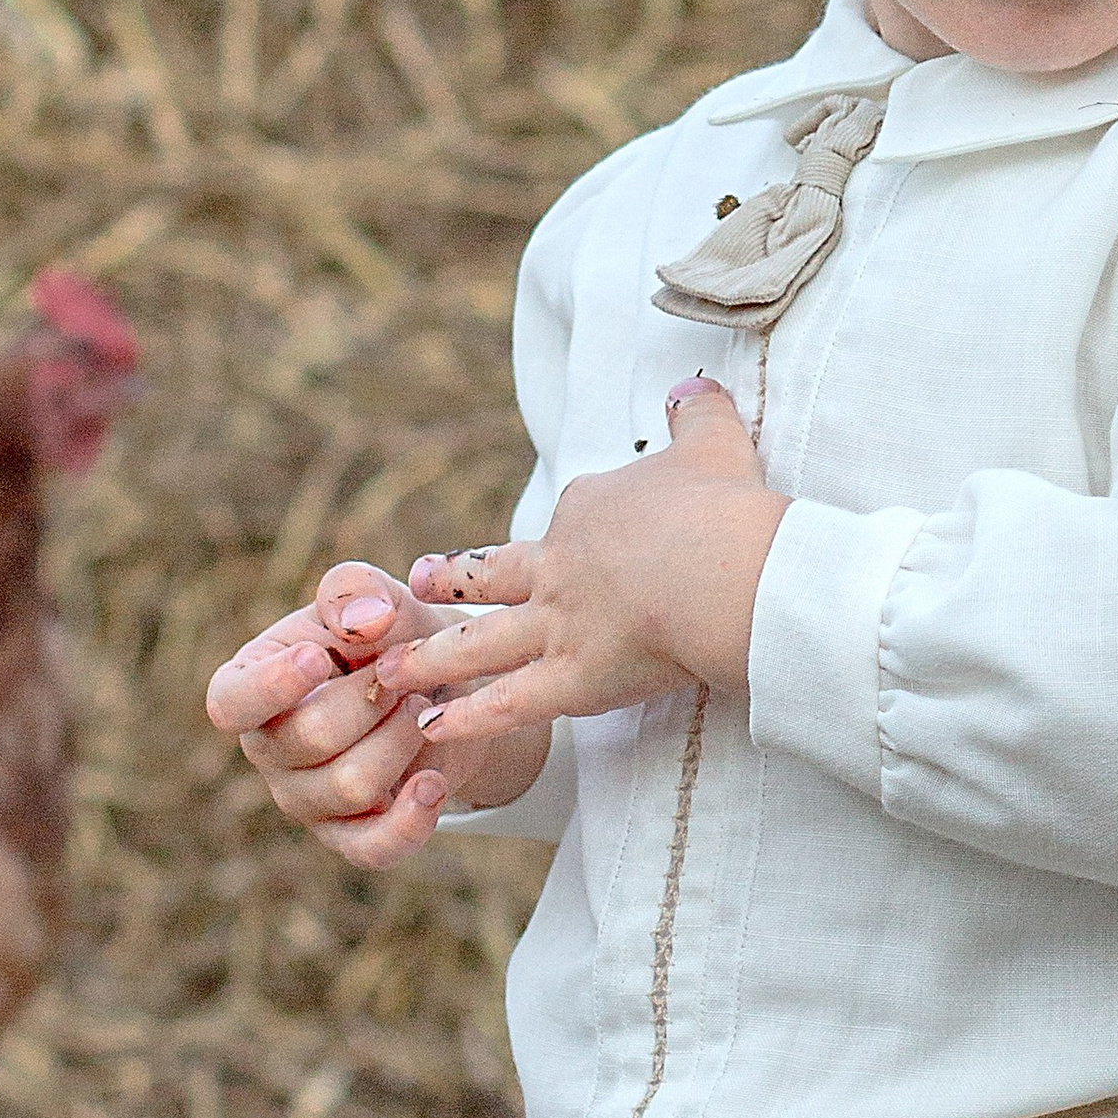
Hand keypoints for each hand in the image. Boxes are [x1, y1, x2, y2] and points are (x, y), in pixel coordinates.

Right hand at [207, 560, 537, 869]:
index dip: (269, 687)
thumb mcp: (378, 600)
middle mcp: (268, 749)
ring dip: (403, 738)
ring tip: (423, 708)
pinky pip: (371, 849)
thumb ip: (358, 592)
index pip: (231, 702)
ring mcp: (305, 800)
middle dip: (374, 699)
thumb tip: (363, 622)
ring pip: (352, 785)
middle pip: (309, 738)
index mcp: (252, 685)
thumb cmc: (392, 639)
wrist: (444, 692)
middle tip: (407, 672)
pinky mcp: (351, 837)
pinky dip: (409, 821)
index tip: (316, 657)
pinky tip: (434, 784)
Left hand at [391, 379, 785, 749]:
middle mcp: (558, 566)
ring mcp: (558, 625)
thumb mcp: (713, 442)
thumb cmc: (723, 508)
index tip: (557, 541)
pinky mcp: (573, 681)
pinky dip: (467, 719)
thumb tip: (692, 387)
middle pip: (494, 573)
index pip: (568, 520)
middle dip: (452, 578)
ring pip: (480, 643)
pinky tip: (428, 730)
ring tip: (392, 672)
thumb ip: (698, 413)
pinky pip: (508, 704)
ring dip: (433, 658)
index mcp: (586, 510)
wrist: (725, 574)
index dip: (565, 531)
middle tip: (414, 580)